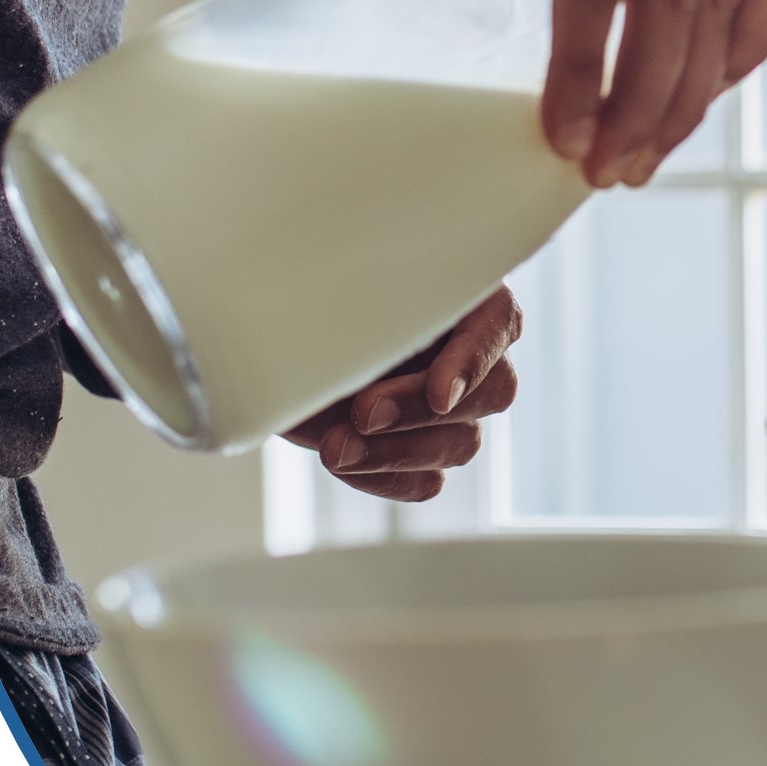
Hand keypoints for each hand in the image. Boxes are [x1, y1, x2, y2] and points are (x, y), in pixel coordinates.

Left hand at [282, 286, 523, 503]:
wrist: (267, 337)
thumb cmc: (302, 291)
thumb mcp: (331, 284)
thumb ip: (366, 297)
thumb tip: (385, 318)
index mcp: (462, 293)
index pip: (499, 323)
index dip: (474, 362)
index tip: (439, 396)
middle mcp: (468, 350)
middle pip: (493, 392)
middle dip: (421, 409)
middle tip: (362, 412)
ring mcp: (451, 408)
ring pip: (463, 443)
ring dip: (398, 451)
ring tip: (334, 446)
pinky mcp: (420, 451)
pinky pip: (426, 481)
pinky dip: (386, 478)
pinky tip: (343, 460)